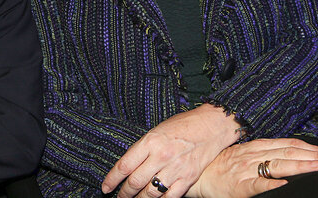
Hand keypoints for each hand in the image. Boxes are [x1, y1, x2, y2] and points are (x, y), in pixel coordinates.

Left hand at [102, 104, 240, 197]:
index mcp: (150, 141)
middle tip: (119, 196)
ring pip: (150, 193)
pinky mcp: (188, 178)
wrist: (211, 126)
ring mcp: (175, 169)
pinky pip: (170, 197)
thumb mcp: (157, 130)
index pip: (124, 165)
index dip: (112, 179)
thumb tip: (129, 165)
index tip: (106, 187)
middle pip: (135, 181)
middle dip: (124, 193)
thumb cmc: (183, 125)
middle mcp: (161, 156)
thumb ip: (144, 148)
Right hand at [187, 138, 317, 197]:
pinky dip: (271, 183)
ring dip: (299, 165)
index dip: (311, 147)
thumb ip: (266, 154)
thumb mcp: (245, 156)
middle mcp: (253, 155)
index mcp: (257, 147)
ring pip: (277, 165)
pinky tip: (285, 185)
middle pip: (288, 152)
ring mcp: (246, 170)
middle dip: (314, 156)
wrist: (196, 176)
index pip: (289, 144)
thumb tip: (291, 155)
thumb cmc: (221, 167)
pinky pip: (258, 184)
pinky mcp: (239, 186)